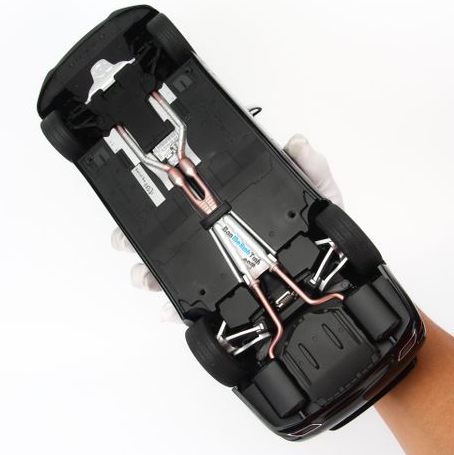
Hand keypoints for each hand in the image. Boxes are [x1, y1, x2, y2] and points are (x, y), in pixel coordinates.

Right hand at [111, 134, 342, 317]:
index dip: (163, 194)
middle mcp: (215, 238)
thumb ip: (309, 167)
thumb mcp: (317, 195)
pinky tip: (166, 312)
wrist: (329, 276)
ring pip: (168, 270)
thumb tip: (296, 142)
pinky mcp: (219, 299)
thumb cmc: (320, 234)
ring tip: (142, 276)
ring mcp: (215, 268)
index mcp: (231, 210)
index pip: (190, 199)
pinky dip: (172, 310)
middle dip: (135, 237)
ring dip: (145, 273)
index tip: (143, 189)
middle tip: (124, 238)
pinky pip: (189, 306)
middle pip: (165, 235)